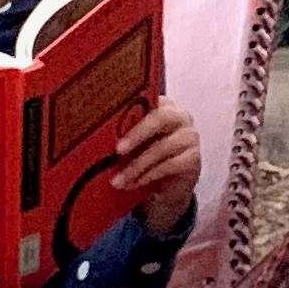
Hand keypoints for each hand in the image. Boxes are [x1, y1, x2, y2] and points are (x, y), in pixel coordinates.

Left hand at [115, 97, 201, 238]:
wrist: (166, 189)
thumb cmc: (144, 159)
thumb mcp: (131, 144)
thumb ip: (121, 133)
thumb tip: (95, 135)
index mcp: (162, 105)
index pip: (147, 98)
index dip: (129, 107)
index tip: (108, 120)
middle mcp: (180, 116)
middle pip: (160, 117)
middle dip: (136, 134)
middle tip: (117, 150)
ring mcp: (190, 137)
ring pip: (161, 148)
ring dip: (136, 166)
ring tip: (117, 180)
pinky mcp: (194, 159)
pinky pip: (169, 166)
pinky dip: (148, 176)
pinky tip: (132, 184)